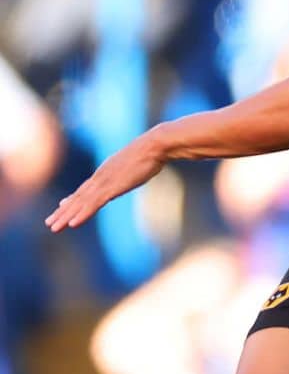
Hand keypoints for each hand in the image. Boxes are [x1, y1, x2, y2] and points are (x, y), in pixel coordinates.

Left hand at [45, 133, 167, 232]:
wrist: (154, 145)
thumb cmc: (152, 151)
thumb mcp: (137, 161)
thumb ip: (131, 167)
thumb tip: (138, 165)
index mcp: (107, 171)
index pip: (86, 188)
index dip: (73, 198)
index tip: (62, 205)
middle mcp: (101, 177)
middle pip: (78, 197)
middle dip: (63, 211)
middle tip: (50, 223)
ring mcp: (104, 182)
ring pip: (81, 203)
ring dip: (66, 216)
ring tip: (54, 228)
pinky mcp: (111, 188)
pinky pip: (93, 204)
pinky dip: (82, 214)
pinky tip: (73, 224)